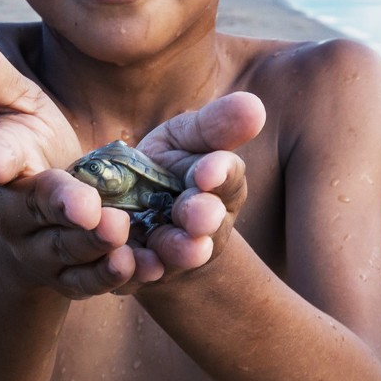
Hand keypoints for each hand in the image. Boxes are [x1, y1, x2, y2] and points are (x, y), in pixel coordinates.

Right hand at [0, 12, 136, 297]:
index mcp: (0, 160)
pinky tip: (137, 265)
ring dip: (92, 242)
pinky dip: (111, 274)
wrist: (35, 223)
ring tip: (117, 229)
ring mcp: (41, 248)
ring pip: (66, 248)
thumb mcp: (10, 104)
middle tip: (87, 204)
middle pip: (36, 205)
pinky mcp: (70, 277)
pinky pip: (90, 280)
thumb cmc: (26, 147)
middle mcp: (15, 209)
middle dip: (60, 203)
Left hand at [128, 91, 265, 285]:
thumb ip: (215, 125)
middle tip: (198, 216)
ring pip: (177, 254)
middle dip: (202, 217)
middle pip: (206, 222)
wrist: (127, 211)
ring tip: (165, 246)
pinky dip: (132, 269)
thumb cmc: (167, 167)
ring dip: (175, 251)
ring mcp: (171, 253)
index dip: (219, 175)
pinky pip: (135, 274)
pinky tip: (125, 260)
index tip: (208, 171)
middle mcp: (202, 225)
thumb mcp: (187, 138)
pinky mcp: (138, 272)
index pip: (226, 178)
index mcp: (218, 187)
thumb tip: (255, 105)